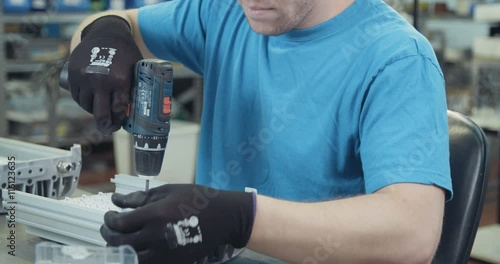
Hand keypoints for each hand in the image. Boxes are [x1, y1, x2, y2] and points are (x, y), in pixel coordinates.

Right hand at [68, 15, 142, 134]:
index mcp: (119, 80)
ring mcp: (84, 78)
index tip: (118, 126)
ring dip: (93, 112)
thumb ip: (135, 89)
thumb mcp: (136, 70)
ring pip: (86, 106)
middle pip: (101, 114)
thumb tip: (141, 112)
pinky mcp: (73, 75)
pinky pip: (77, 96)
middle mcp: (100, 80)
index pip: (118, 110)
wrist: (106, 33)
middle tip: (108, 129)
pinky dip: (83, 102)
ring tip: (100, 112)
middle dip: (105, 125)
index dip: (118, 121)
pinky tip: (90, 104)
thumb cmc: (125, 54)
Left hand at [100, 184, 255, 263]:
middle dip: (109, 235)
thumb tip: (117, 201)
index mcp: (155, 216)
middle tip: (109, 228)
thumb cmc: (197, 199)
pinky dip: (135, 258)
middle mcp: (155, 237)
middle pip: (120, 243)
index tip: (110, 215)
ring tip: (120, 240)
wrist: (223, 218)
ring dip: (120, 249)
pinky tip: (136, 249)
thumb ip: (141, 197)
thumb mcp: (169, 191)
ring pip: (129, 258)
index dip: (109, 220)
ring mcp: (163, 254)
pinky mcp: (172, 262)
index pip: (119, 224)